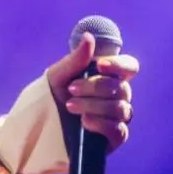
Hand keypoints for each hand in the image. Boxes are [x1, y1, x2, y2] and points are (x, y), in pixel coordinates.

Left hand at [44, 32, 138, 152]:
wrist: (42, 122)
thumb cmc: (53, 93)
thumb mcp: (59, 74)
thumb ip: (77, 58)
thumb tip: (89, 37)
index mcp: (109, 76)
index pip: (129, 66)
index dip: (119, 65)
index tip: (100, 65)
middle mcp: (119, 94)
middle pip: (121, 87)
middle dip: (94, 87)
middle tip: (71, 89)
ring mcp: (119, 116)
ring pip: (119, 108)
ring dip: (93, 105)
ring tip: (70, 105)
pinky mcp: (115, 136)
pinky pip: (118, 129)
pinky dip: (100, 123)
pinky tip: (84, 122)